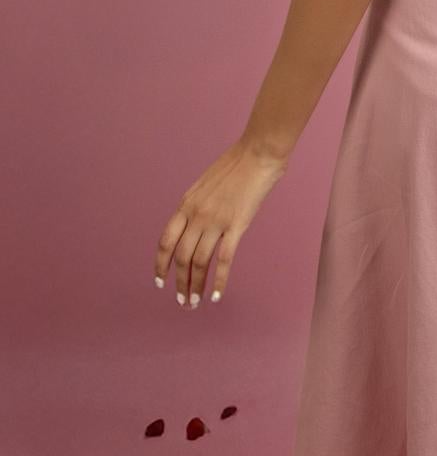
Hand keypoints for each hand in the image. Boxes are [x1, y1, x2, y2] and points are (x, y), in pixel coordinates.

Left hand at [154, 139, 288, 307]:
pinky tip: (215, 295)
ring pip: (200, 262)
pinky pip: (224, 259)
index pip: (166, 242)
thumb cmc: (236, 164)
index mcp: (186, 204)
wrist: (258, 153)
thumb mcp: (205, 184)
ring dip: (195, 286)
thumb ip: (197, 206)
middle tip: (182, 301)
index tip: (160, 282)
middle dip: (180, 283)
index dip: (160, 265)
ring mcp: (216, 220)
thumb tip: (195, 226)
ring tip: (195, 302)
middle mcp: (196, 215)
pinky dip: (218, 280)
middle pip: (182, 257)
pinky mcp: (237, 225)